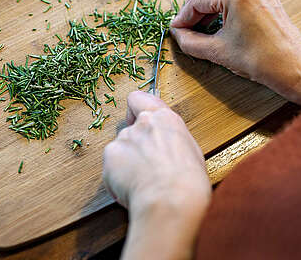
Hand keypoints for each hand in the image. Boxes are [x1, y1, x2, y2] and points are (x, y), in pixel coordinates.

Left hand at [103, 91, 210, 258]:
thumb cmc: (188, 182)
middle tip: (146, 167)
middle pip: (130, 130)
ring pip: (120, 150)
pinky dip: (116, 178)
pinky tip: (132, 189)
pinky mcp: (110, 156)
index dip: (134, 111)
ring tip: (142, 183)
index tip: (136, 120)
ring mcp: (124, 138)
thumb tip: (167, 147)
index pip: (139, 99)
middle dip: (134, 146)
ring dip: (126, 163)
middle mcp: (143, 124)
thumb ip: (172, 140)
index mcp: (165, 120)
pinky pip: (110, 167)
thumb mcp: (190, 152)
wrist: (171, 200)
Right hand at [170, 0, 300, 103]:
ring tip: (199, 22)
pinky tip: (217, 17)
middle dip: (193, 3)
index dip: (183, 16)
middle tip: (185, 23)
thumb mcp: (218, 51)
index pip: (199, 0)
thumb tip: (177, 34)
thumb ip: (191, 41)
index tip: (176, 29)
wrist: (293, 66)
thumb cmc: (260, 60)